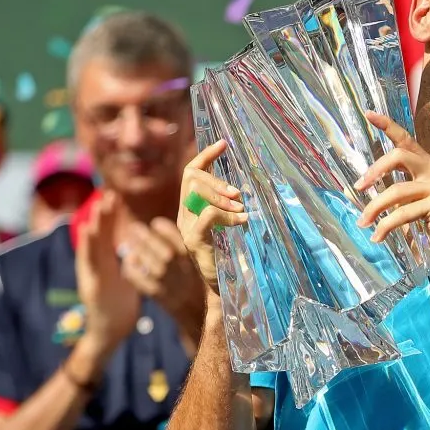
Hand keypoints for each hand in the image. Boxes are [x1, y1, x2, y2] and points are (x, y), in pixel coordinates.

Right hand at [75, 192, 140, 355]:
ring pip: (91, 248)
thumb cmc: (119, 302)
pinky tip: (87, 233)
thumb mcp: (124, 276)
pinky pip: (90, 265)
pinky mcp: (91, 286)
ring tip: (96, 210)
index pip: (108, 235)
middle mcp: (95, 265)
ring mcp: (91, 275)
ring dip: (93, 228)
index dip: (110, 216)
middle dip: (103, 215)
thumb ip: (125, 259)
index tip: (115, 197)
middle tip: (108, 194)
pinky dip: (87, 248)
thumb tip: (136, 242)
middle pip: (99, 236)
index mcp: (105, 262)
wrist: (110, 329)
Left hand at [121, 217, 205, 332]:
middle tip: (135, 228)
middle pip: (163, 252)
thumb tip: (178, 226)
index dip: (166, 230)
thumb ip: (191, 249)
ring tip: (130, 241)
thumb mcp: (202, 266)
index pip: (180, 243)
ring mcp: (169, 285)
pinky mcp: (157, 295)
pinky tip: (128, 261)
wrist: (197, 315)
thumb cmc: (200, 285)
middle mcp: (182, 273)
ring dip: (138, 250)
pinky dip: (131, 269)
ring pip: (150, 264)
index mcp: (195, 263)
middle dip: (147, 238)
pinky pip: (139, 280)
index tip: (156, 222)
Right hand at [176, 140, 248, 294]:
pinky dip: (228, 214)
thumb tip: (244, 186)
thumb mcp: (229, 223)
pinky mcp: (194, 240)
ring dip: (222, 196)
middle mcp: (184, 214)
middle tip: (238, 194)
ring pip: (196, 192)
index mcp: (191, 207)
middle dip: (216, 180)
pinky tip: (242, 221)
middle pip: (192, 178)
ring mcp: (187, 227)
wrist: (220, 286)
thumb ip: (230, 205)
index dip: (206, 155)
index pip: (191, 172)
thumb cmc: (228, 255)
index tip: (224, 143)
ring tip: (241, 208)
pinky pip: (208, 215)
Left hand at [355, 112, 429, 269]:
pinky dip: (386, 225)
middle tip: (359, 188)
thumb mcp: (414, 200)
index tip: (367, 114)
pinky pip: (403, 213)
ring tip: (363, 222)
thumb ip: (400, 186)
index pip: (407, 140)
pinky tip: (378, 236)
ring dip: (375, 208)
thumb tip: (367, 183)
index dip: (387, 126)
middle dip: (375, 171)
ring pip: (396, 190)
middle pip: (400, 155)